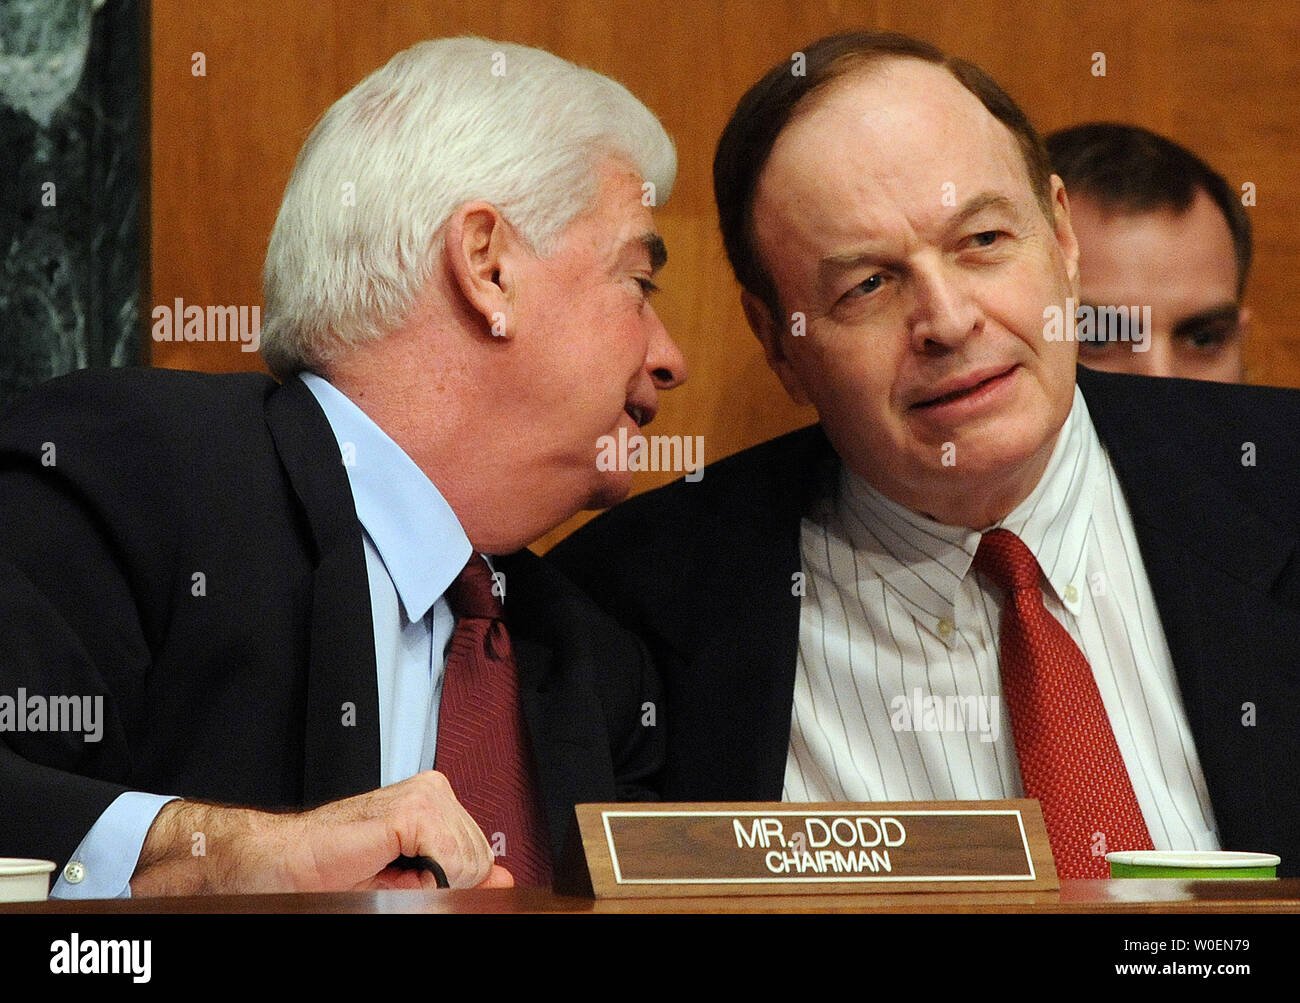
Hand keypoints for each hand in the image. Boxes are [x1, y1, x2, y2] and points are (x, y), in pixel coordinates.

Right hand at [130, 771, 513, 894]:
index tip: (417, 885)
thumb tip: (506, 878)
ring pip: (469, 861)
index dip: (457, 883)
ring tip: (381, 870)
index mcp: (433, 806)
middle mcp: (434, 792)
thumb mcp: (407, 882)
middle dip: (441, 882)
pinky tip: (384, 866)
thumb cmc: (327, 871)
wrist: (275, 862)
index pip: (480, 855)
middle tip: (388, 877)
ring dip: (427, 881)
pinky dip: (423, 877)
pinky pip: (451, 860)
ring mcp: (425, 794)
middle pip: (479, 858)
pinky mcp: (413, 807)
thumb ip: (458, 877)